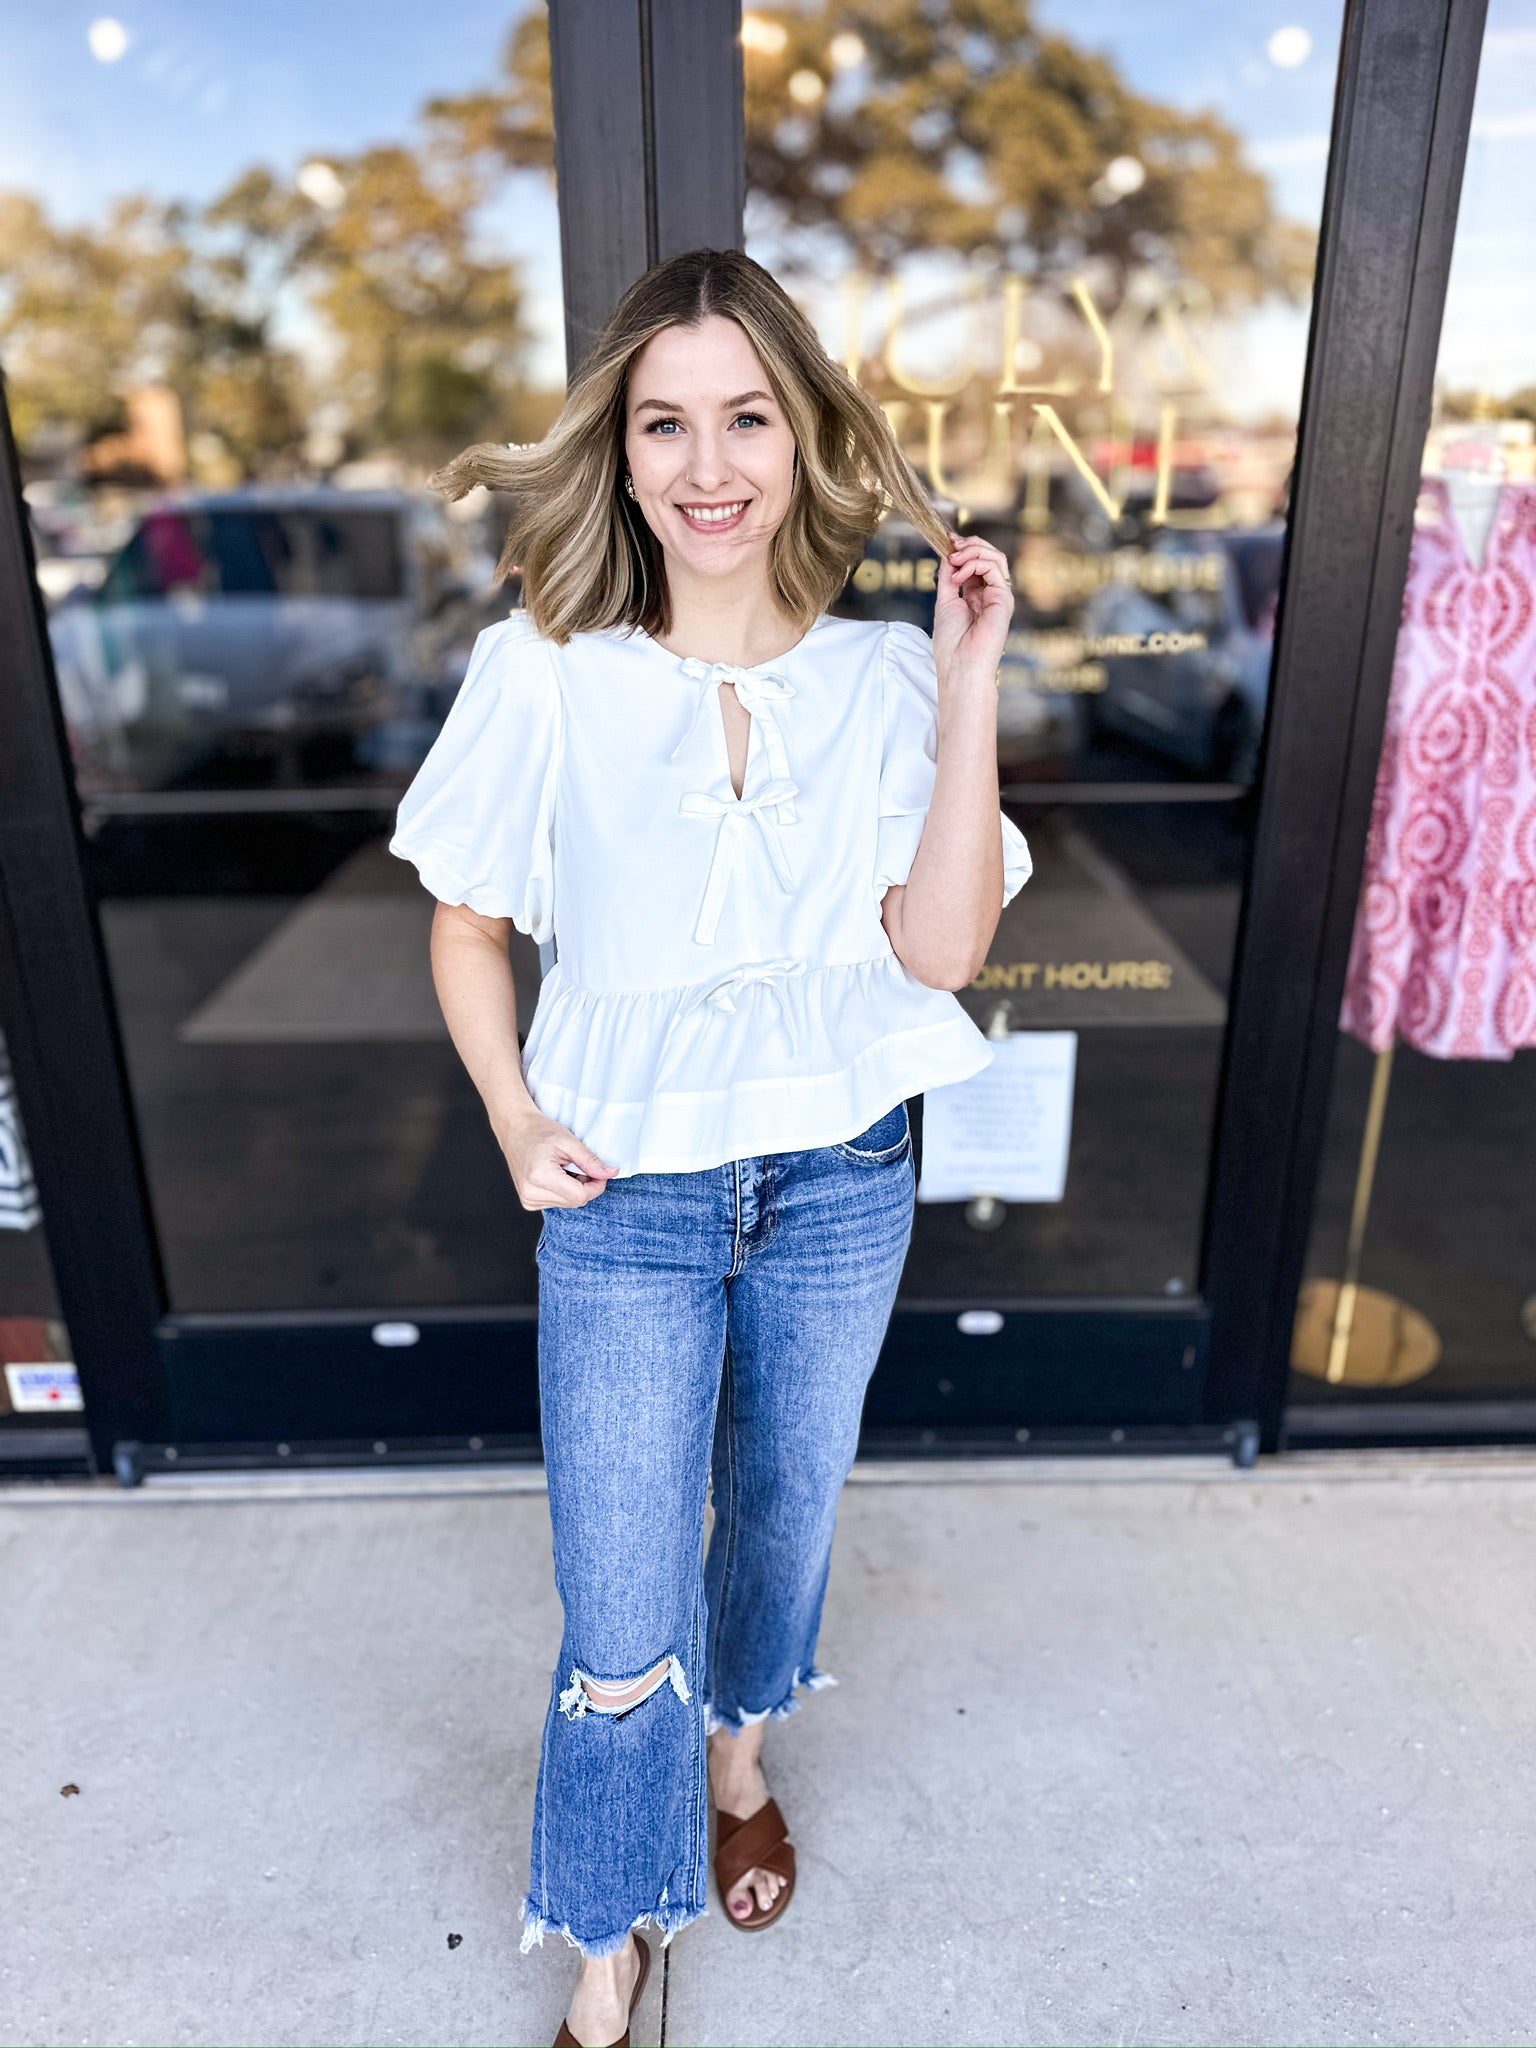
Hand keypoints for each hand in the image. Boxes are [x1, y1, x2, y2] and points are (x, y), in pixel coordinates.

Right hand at [497, 1110, 615, 1208]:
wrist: (514, 1128)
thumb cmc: (539, 1130)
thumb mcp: (569, 1141)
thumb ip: (590, 1161)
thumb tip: (610, 1173)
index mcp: (541, 1177)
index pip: (580, 1196)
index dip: (596, 1186)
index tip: (600, 1172)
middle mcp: (531, 1193)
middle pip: (575, 1201)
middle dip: (584, 1186)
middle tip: (578, 1164)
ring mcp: (528, 1199)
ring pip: (567, 1203)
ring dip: (573, 1188)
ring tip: (564, 1167)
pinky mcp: (528, 1201)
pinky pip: (557, 1202)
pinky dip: (563, 1190)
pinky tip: (556, 1175)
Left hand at [931, 531, 1013, 685]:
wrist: (960, 666)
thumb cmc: (951, 643)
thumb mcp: (945, 601)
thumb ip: (949, 577)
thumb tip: (948, 554)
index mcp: (978, 595)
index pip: (977, 561)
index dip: (965, 548)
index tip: (948, 540)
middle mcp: (991, 594)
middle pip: (990, 555)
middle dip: (970, 545)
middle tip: (952, 546)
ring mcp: (999, 596)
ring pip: (996, 557)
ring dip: (972, 552)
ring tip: (954, 560)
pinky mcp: (1004, 599)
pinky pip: (995, 568)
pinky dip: (975, 564)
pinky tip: (959, 576)